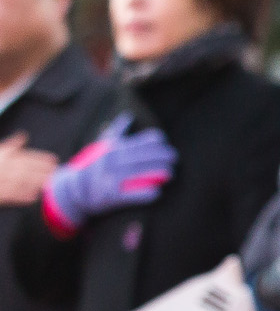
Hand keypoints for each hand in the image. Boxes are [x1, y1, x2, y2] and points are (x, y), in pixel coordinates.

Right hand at [0, 132, 57, 206]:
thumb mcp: (1, 151)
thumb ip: (13, 144)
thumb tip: (24, 135)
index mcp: (7, 157)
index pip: (27, 157)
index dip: (42, 158)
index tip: (55, 160)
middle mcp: (6, 168)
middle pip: (27, 169)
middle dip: (43, 171)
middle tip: (56, 173)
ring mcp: (3, 181)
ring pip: (21, 182)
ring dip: (36, 183)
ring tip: (48, 185)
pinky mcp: (1, 193)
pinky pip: (12, 195)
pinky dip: (23, 196)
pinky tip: (33, 197)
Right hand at [43, 113, 175, 231]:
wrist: (74, 190)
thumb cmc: (95, 166)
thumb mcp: (103, 147)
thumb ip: (118, 131)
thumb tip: (128, 115)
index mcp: (113, 149)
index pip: (138, 142)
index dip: (155, 142)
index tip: (165, 143)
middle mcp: (112, 161)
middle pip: (142, 157)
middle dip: (162, 156)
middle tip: (174, 158)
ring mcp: (110, 178)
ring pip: (139, 173)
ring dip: (158, 173)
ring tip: (171, 174)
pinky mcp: (110, 195)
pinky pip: (131, 195)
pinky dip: (145, 194)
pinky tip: (157, 193)